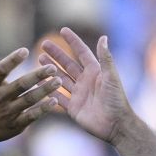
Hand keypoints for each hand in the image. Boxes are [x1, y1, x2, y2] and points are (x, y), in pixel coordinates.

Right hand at [0, 34, 59, 145]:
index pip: (1, 69)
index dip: (13, 60)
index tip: (25, 50)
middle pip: (20, 85)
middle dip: (37, 76)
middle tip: (53, 68)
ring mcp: (7, 112)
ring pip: (29, 100)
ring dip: (45, 91)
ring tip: (59, 81)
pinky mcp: (15, 125)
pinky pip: (31, 116)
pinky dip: (42, 109)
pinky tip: (54, 101)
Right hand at [39, 27, 134, 144]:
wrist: (115, 125)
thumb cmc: (116, 99)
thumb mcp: (111, 77)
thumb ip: (105, 58)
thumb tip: (103, 37)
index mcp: (95, 72)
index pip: (82, 52)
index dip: (73, 41)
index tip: (63, 30)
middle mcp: (86, 81)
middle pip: (68, 64)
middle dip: (56, 54)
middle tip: (43, 44)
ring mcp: (78, 94)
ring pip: (61, 79)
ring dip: (50, 69)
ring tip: (39, 59)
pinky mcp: (73, 107)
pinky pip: (58, 97)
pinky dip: (49, 90)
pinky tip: (39, 83)